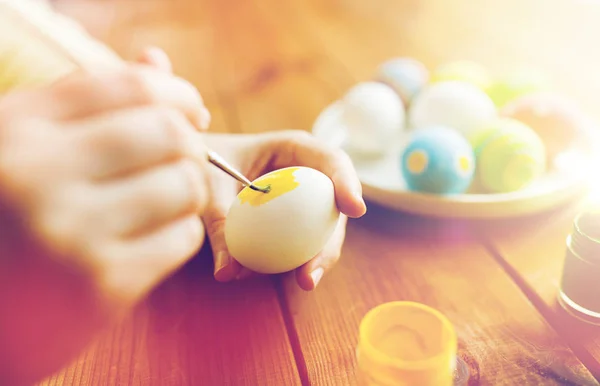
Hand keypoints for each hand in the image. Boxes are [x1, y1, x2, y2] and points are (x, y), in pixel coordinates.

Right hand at [0, 57, 209, 383]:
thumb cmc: (9, 219)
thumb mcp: (27, 146)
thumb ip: (89, 103)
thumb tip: (158, 63)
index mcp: (18, 128)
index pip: (130, 86)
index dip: (177, 93)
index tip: (190, 111)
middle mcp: (39, 175)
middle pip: (168, 133)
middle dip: (192, 145)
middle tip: (185, 161)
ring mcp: (71, 234)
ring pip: (184, 186)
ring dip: (191, 191)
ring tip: (170, 201)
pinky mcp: (102, 287)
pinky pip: (182, 238)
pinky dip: (182, 232)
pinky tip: (155, 237)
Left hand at [202, 130, 366, 290]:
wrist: (195, 167)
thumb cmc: (205, 163)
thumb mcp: (209, 186)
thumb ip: (218, 223)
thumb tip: (228, 272)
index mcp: (294, 149)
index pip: (331, 161)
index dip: (348, 183)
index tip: (355, 209)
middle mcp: (305, 176)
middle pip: (333, 207)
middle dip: (331, 242)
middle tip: (315, 268)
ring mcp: (301, 203)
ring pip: (321, 233)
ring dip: (315, 259)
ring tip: (304, 281)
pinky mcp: (291, 224)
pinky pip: (299, 246)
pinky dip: (290, 263)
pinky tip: (274, 277)